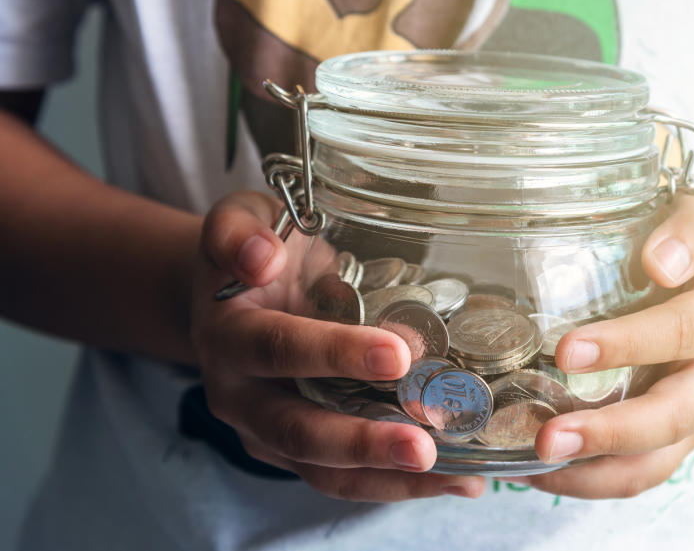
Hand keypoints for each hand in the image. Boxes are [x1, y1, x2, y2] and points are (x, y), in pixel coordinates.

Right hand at [190, 191, 484, 500]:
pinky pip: (344, 477)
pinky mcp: (297, 452)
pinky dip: (397, 483)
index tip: (397, 355)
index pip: (278, 348)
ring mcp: (267, 430)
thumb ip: (239, 230)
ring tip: (455, 476)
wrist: (236, 287)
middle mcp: (240, 394)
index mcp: (228, 334)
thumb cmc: (257, 246)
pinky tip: (458, 479)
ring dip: (387, 478)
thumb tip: (260, 259)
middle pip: (297, 429)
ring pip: (323, 471)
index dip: (333, 353)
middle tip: (424, 445)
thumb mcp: (243, 216)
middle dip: (362, 442)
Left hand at [512, 184, 693, 497]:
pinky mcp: (684, 431)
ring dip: (600, 469)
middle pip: (676, 414)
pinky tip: (544, 471)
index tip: (569, 349)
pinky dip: (597, 479)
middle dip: (611, 430)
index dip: (628, 345)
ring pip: (661, 458)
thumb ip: (691, 227)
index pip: (682, 331)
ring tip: (537, 465)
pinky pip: (646, 469)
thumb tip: (660, 261)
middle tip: (547, 436)